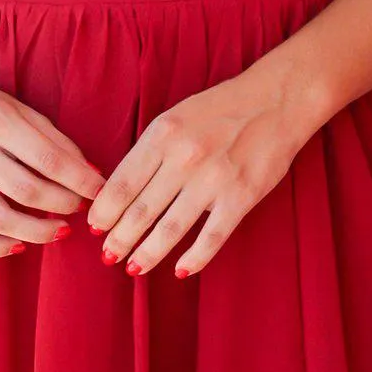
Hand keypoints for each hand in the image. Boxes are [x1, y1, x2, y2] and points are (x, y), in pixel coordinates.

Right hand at [0, 81, 106, 257]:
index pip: (49, 160)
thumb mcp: (20, 110)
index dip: (81, 181)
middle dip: (63, 205)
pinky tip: (20, 244)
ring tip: (59, 230)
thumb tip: (92, 175)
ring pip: (1, 220)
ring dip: (38, 232)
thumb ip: (55, 141)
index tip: (100, 192)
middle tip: (79, 208)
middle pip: (28, 191)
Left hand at [84, 63, 317, 277]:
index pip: (122, 183)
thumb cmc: (220, 109)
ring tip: (133, 268)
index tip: (95, 228)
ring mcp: (213, 179)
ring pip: (170, 228)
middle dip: (119, 238)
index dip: (104, 211)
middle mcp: (184, 158)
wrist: (275, 101)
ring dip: (147, 253)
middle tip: (108, 256)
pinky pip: (212, 236)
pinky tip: (180, 270)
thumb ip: (151, 151)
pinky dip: (194, 258)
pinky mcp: (241, 196)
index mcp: (162, 135)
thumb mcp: (175, 118)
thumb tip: (121, 190)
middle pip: (141, 210)